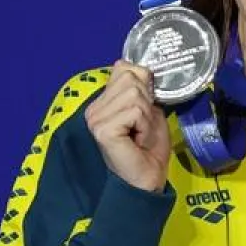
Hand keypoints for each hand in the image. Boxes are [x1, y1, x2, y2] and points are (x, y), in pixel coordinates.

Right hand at [85, 60, 171, 193]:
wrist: (148, 179)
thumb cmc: (150, 148)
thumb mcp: (150, 111)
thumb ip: (142, 89)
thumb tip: (136, 66)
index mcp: (103, 102)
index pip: (123, 69)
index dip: (143, 84)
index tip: (145, 110)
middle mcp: (94, 109)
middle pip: (131, 79)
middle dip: (147, 101)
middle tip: (143, 125)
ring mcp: (95, 120)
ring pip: (134, 95)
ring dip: (147, 116)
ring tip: (141, 133)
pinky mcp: (102, 130)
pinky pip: (134, 111)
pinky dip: (144, 125)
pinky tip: (138, 139)